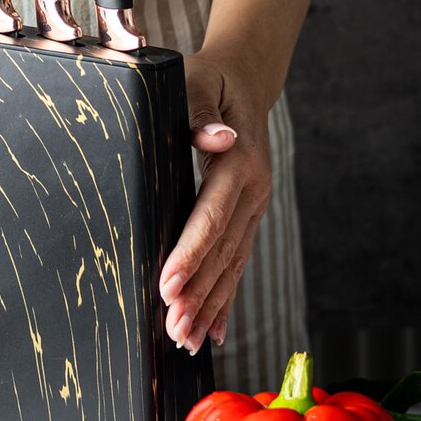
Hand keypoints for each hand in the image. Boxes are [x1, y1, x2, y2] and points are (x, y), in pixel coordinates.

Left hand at [159, 50, 273, 353]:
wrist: (243, 79)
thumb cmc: (209, 79)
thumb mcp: (198, 82)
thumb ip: (200, 111)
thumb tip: (217, 137)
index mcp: (239, 162)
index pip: (211, 216)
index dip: (190, 253)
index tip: (167, 286)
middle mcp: (252, 191)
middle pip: (223, 251)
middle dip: (198, 294)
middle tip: (172, 331)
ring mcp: (253, 207)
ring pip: (231, 264)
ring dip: (209, 305)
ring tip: (184, 342)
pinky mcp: (247, 216)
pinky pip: (237, 262)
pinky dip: (224, 298)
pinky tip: (211, 332)